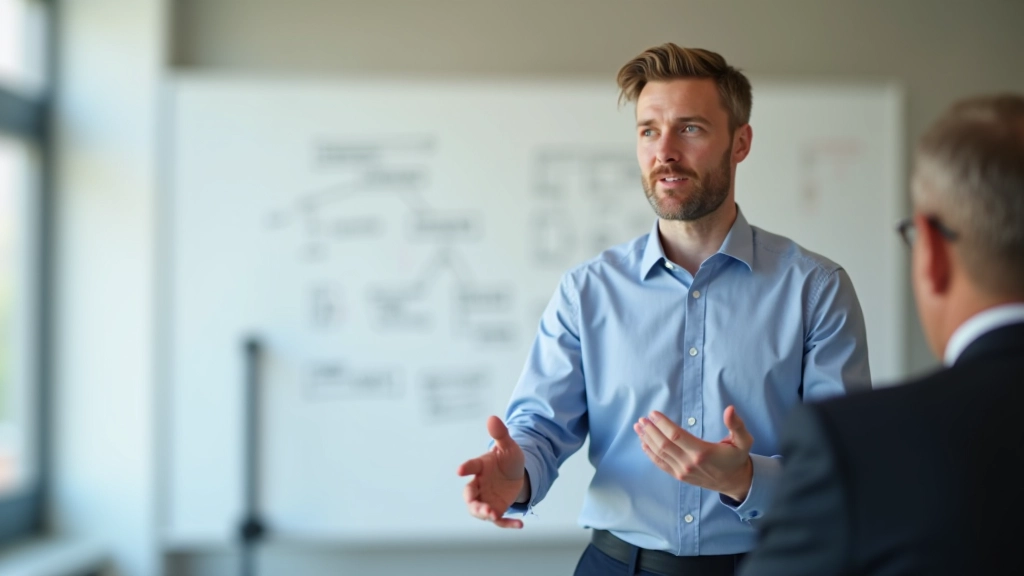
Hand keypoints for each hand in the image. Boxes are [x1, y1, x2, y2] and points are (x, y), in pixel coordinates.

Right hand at [456, 416, 526, 528]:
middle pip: (470, 495)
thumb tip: (492, 418)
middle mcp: (479, 484)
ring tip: (494, 515)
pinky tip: (520, 524)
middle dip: (474, 502)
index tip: (460, 470)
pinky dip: (507, 523)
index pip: (471, 466)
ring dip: (484, 513)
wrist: (517, 474)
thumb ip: (500, 434)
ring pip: (478, 509)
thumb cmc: (508, 459)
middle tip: (483, 507)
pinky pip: (499, 519)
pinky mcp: (496, 508)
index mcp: (481, 467)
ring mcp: (486, 497)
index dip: (465, 468)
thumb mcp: (509, 446)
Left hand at [634, 405, 753, 501]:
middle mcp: (690, 463)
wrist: (735, 481)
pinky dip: (650, 453)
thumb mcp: (743, 441)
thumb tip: (730, 409)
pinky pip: (661, 464)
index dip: (663, 424)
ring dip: (647, 439)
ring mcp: (683, 471)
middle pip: (664, 445)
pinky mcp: (680, 476)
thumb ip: (737, 425)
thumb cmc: (737, 458)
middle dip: (650, 430)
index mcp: (703, 452)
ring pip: (660, 454)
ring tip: (638, 427)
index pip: (676, 436)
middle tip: (642, 419)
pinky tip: (643, 443)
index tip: (653, 413)